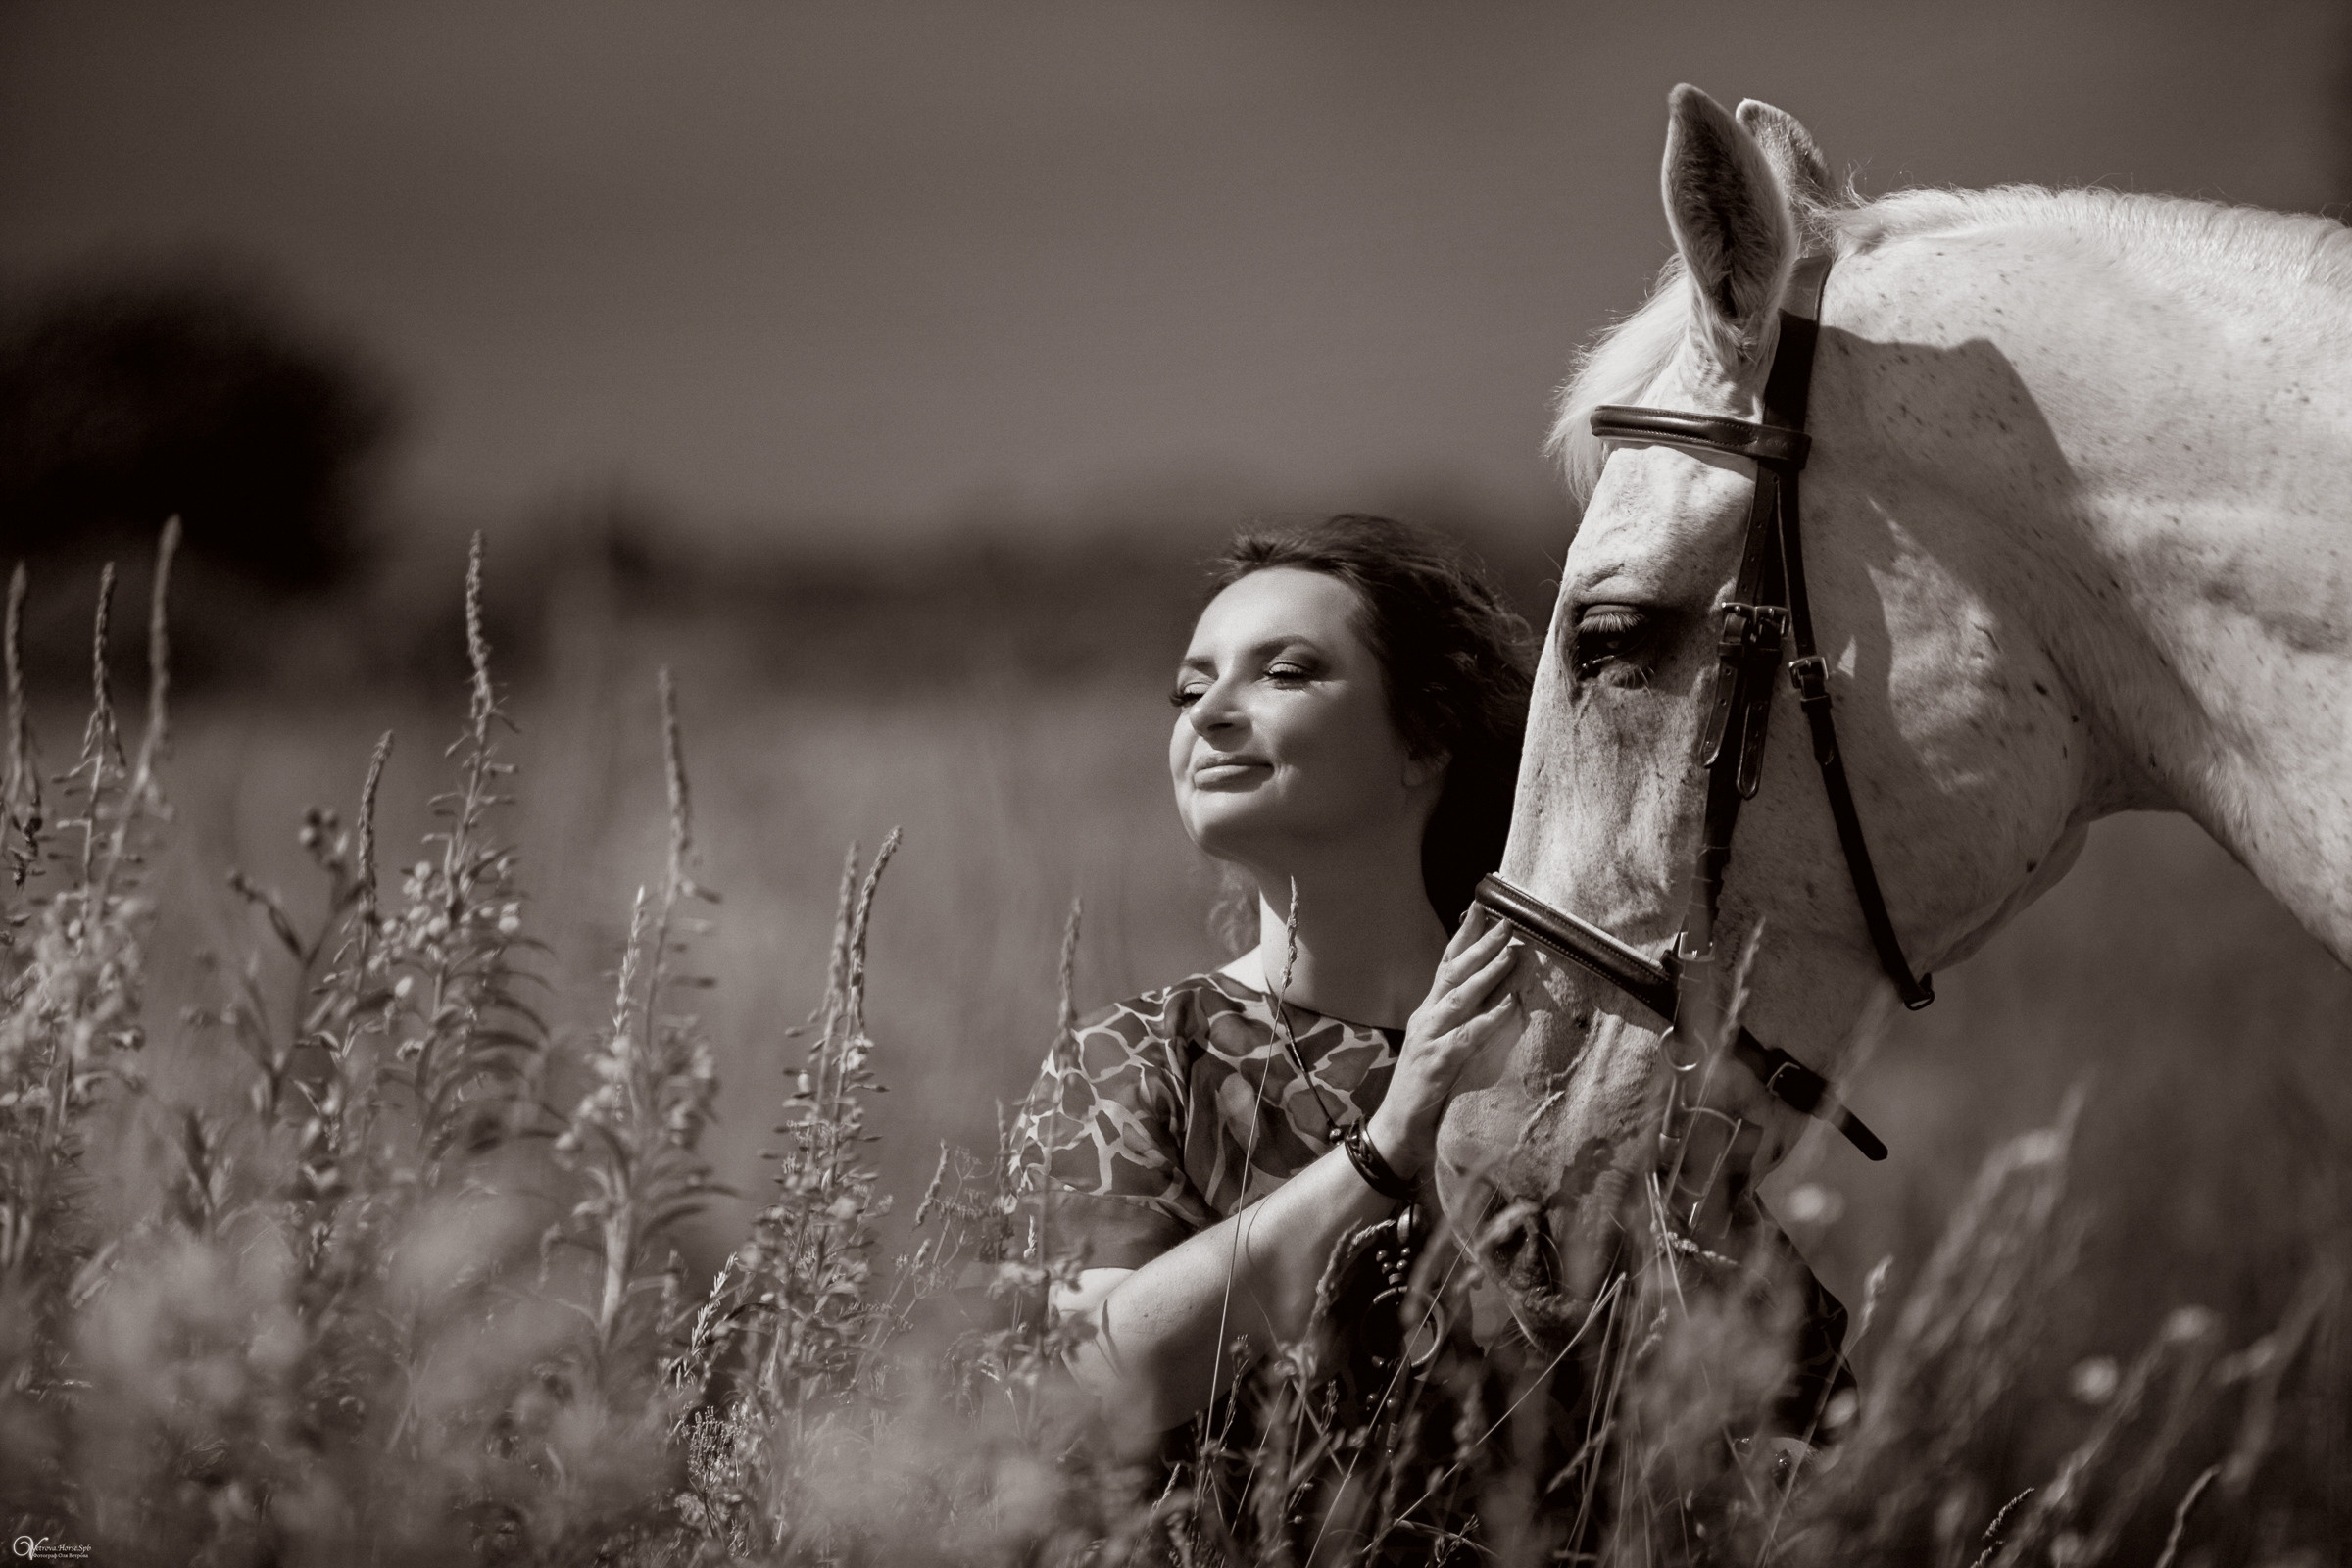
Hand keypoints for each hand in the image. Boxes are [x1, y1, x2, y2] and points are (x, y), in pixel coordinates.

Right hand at [1366, 905, 1524, 1179]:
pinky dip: (1490, 1018)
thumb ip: (1461, 1020)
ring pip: (1460, 997)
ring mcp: (1428, 1039)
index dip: (1464, 936)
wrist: (1397, 1129)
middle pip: (1453, 972)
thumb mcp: (1442, 1046)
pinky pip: (1467, 1036)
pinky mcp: (1436, 1064)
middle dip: (1480, 944)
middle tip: (1506, 922)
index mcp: (1427, 1012)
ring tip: (1512, 951)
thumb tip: (1495, 995)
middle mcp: (1425, 1017)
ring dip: (1487, 972)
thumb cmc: (1425, 1090)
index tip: (1482, 908)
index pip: (1446, 965)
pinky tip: (1510, 1004)